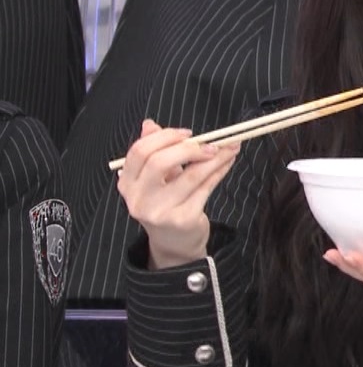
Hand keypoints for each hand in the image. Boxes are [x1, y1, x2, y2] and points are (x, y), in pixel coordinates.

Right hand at [116, 119, 241, 269]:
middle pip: (159, 162)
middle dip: (189, 148)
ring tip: (230, 147)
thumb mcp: (155, 178)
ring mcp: (160, 211)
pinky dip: (220, 171)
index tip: (188, 134)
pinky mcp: (183, 219)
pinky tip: (228, 161)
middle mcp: (139, 198)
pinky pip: (206, 188)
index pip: (139, 152)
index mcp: (128, 183)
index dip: (165, 137)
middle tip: (211, 144)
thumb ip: (153, 151)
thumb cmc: (166, 203)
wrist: (174, 242)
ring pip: (191, 175)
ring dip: (215, 157)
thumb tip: (150, 124)